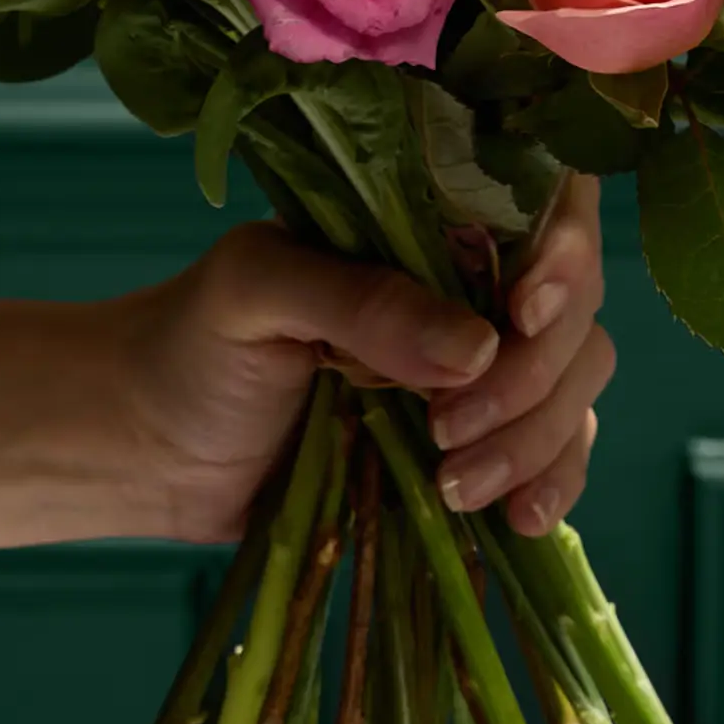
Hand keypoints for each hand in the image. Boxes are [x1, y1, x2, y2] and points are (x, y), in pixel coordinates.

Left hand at [0, 176, 611, 561]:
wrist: (149, 448)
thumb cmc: (190, 344)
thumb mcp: (253, 294)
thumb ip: (355, 301)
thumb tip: (476, 346)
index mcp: (425, 217)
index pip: (544, 204)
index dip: (564, 253)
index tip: (522, 314)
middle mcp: (470, 281)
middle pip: (574, 309)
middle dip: (532, 376)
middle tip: (447, 427)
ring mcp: (482, 366)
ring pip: (575, 384)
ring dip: (536, 439)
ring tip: (452, 485)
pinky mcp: (478, 442)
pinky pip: (556, 453)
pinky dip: (553, 484)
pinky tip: (518, 519)